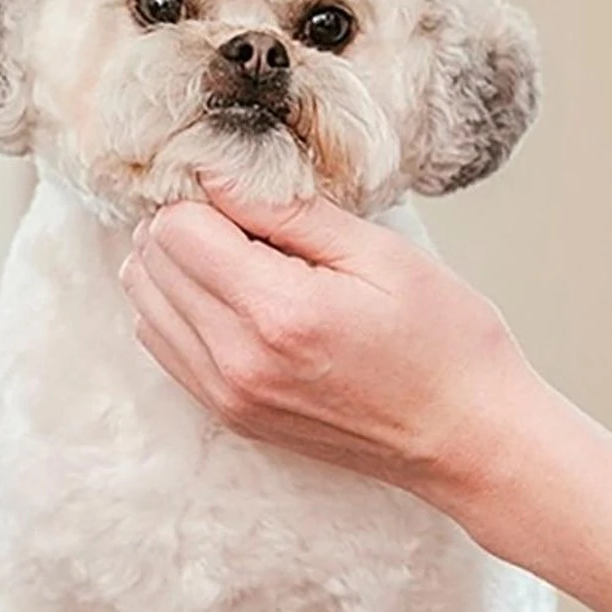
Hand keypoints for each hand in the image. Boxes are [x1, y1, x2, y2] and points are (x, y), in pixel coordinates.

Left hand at [118, 185, 535, 507]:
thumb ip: (290, 212)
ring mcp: (227, 397)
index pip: (176, 228)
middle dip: (185, 225)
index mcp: (276, 313)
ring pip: (144, 305)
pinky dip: (182, 309)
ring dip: (178, 267)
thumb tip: (217, 173)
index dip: (205, 193)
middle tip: (249, 219)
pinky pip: (165, 348)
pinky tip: (236, 297)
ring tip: (244, 257)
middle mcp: (235, 362)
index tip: (249, 191)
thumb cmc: (444, 342)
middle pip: (148, 264)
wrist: (468, 438)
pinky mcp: (231, 415)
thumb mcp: (380, 254)